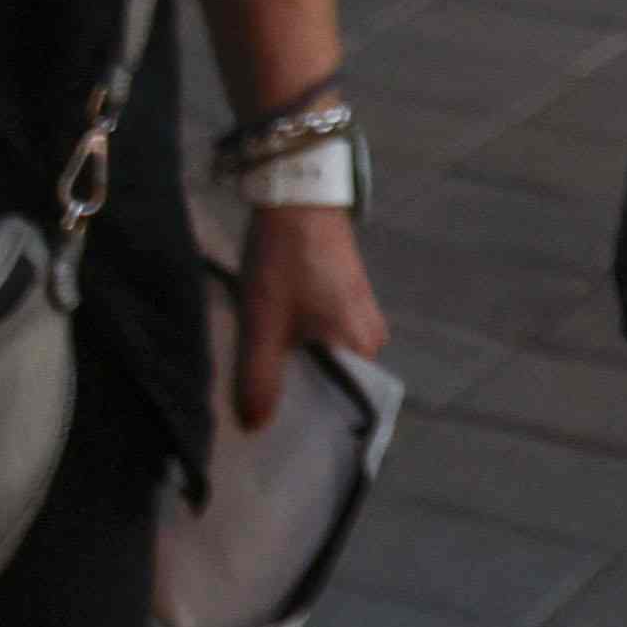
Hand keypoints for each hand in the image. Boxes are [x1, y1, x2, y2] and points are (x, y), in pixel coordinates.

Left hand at [233, 202, 385, 436]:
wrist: (297, 193)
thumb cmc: (285, 262)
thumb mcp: (262, 323)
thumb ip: (260, 379)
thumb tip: (255, 429)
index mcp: (362, 350)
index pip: (342, 408)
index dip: (309, 422)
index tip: (277, 433)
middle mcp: (371, 337)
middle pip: (332, 383)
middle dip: (297, 394)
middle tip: (259, 407)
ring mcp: (360, 313)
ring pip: (325, 357)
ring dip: (295, 365)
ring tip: (260, 377)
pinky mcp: (345, 294)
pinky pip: (324, 334)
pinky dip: (298, 342)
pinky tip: (270, 341)